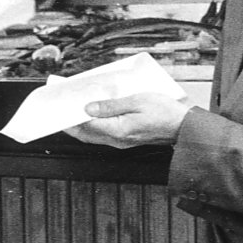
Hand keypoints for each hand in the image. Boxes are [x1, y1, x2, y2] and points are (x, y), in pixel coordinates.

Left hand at [67, 94, 193, 147]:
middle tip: (60, 111)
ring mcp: (122, 142)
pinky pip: (103, 134)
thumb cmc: (165, 112)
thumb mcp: (136, 101)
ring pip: (93, 136)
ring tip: (73, 110)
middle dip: (71, 124)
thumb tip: (88, 108)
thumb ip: (110, 106)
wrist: (183, 126)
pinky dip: (93, 126)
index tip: (59, 109)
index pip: (85, 126)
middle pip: (85, 135)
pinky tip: (92, 115)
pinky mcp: (126, 139)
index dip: (70, 118)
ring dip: (81, 125)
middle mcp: (117, 140)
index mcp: (118, 130)